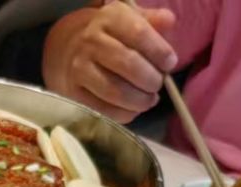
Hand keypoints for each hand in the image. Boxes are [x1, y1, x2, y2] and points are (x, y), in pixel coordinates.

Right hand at [43, 1, 178, 124]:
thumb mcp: (130, 20)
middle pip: (128, 64)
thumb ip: (152, 21)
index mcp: (110, 18)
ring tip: (149, 100)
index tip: (170, 64)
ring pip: (115, 91)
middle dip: (151, 79)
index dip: (159, 52)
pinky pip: (103, 109)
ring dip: (139, 100)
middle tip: (158, 85)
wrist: (70, 49)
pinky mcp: (73, 92)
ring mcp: (79, 68)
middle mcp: (91, 41)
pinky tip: (133, 109)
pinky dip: (123, 114)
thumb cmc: (111, 35)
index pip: (139, 33)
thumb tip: (168, 21)